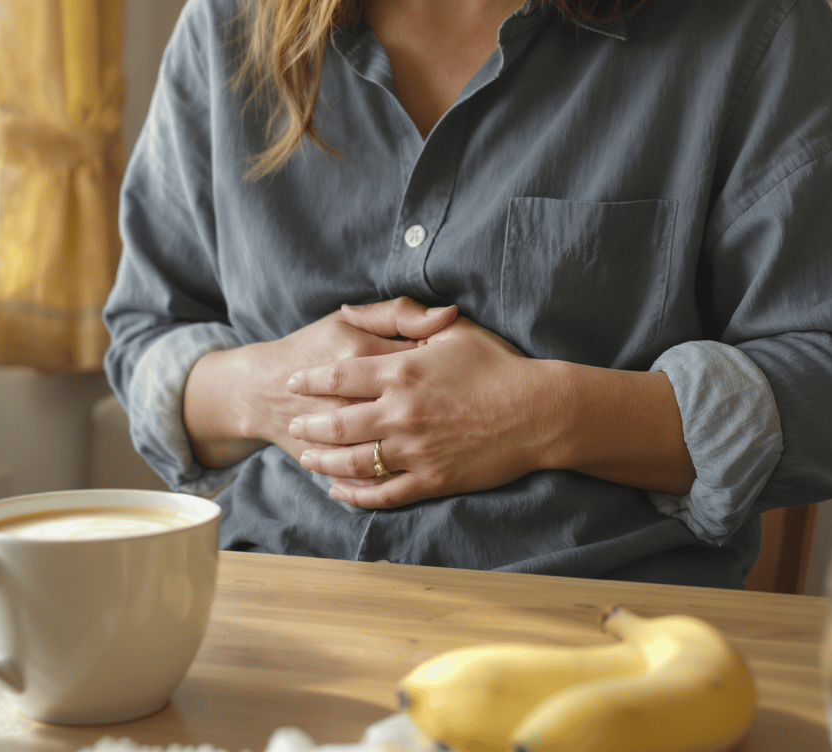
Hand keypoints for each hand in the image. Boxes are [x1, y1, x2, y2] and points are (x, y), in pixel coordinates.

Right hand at [184, 299, 457, 467]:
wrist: (259, 390)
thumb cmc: (312, 350)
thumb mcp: (351, 323)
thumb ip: (399, 314)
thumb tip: (448, 313)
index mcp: (368, 359)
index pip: (429, 366)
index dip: (449, 373)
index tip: (458, 375)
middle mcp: (359, 400)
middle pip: (421, 416)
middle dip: (445, 417)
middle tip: (458, 414)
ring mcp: (347, 438)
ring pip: (396, 453)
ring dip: (424, 452)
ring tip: (440, 445)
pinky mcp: (337, 464)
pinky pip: (372, 482)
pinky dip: (393, 482)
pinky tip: (410, 475)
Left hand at [286, 313, 565, 507]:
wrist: (539, 411)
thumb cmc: (497, 364)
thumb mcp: (449, 330)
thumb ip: (398, 317)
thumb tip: (350, 310)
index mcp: (401, 371)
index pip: (338, 377)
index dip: (309, 380)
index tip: (292, 382)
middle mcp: (400, 411)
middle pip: (336, 423)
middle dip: (308, 426)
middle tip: (293, 426)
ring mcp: (414, 448)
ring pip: (352, 461)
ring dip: (323, 462)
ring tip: (306, 460)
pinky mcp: (431, 478)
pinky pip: (382, 492)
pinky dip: (355, 495)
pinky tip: (339, 492)